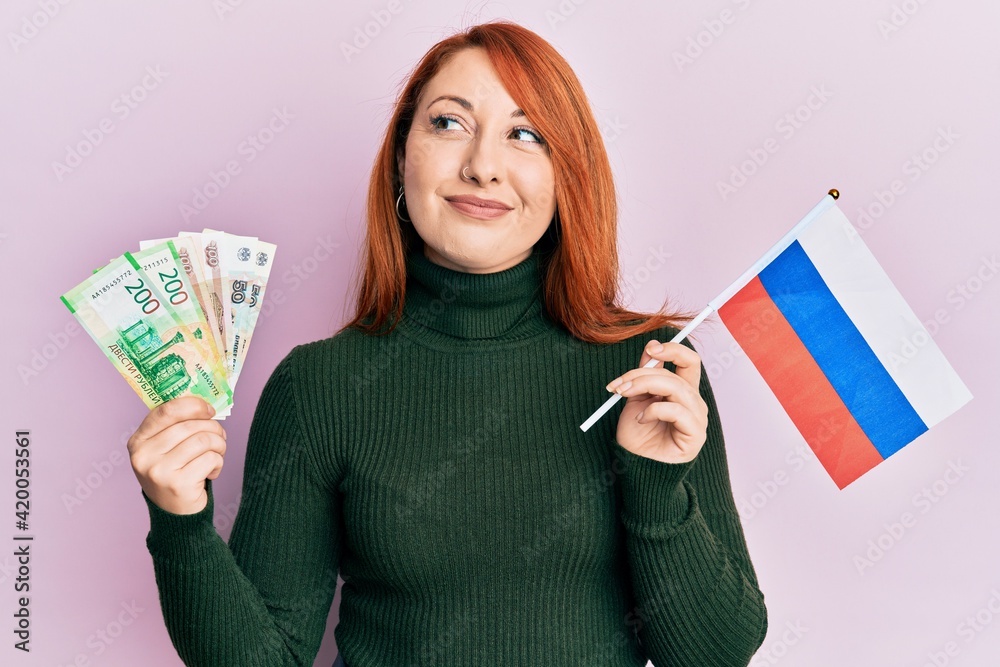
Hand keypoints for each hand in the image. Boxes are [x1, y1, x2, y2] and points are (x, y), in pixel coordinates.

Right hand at [127, 396, 227, 514]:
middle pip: (190, 425)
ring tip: (217, 453)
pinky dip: (218, 463)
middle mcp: (143, 456)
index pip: (166, 411)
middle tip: (220, 437)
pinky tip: (212, 472)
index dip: (193, 405)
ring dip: (219, 445)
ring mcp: (159, 471)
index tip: (209, 409)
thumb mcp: (165, 450)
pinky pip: (210, 459)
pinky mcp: (178, 484)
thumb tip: (205, 403)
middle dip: (213, 428)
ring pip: (203, 440)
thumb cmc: (175, 474)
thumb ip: (176, 426)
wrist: (175, 515)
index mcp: (138, 441)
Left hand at [608, 339, 708, 463]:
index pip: (689, 361)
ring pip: (676, 388)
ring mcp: (697, 418)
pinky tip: (641, 419)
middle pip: (680, 372)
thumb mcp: (636, 398)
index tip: (650, 349)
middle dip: (643, 373)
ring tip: (623, 396)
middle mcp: (693, 402)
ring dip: (644, 386)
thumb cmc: (638, 435)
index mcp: (683, 391)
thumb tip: (651, 346)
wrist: (636, 466)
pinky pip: (677, 411)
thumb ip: (645, 375)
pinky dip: (654, 410)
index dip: (672, 350)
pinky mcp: (695, 435)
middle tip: (619, 384)